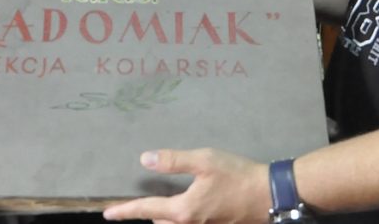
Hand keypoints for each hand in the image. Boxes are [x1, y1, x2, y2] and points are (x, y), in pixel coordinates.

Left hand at [102, 148, 270, 223]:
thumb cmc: (238, 176)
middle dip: (149, 213)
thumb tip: (145, 160)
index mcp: (183, 210)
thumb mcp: (205, 161)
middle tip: (140, 202)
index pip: (146, 210)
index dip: (125, 211)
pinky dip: (181, 218)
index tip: (108, 213)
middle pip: (160, 222)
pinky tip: (190, 206)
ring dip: (166, 217)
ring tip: (161, 205)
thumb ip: (173, 161)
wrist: (270, 195)